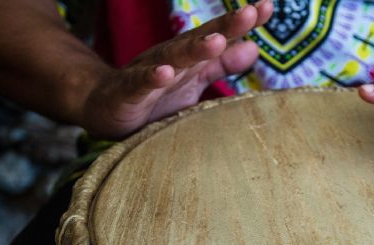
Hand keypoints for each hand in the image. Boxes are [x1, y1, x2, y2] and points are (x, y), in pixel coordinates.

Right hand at [80, 0, 272, 138]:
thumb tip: (254, 47)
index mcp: (189, 55)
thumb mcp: (193, 79)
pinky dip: (152, 78)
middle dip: (225, 26)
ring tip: (216, 41)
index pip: (219, 34)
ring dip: (195, 48)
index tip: (269, 7)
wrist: (104, 105)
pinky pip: (140, 84)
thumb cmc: (156, 94)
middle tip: (250, 13)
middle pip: (201, 39)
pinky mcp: (128, 92)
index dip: (242, 22)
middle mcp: (171, 57)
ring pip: (173, 58)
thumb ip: (222, 64)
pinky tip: (164, 73)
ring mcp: (149, 72)